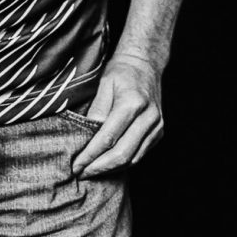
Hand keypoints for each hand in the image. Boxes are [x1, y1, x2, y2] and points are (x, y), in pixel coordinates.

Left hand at [71, 52, 163, 177]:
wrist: (146, 63)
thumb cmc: (122, 71)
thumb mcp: (104, 84)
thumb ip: (97, 110)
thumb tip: (86, 136)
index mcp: (132, 103)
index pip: (108, 138)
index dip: (91, 154)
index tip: (77, 164)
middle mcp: (148, 118)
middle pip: (122, 154)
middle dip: (100, 167)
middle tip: (82, 173)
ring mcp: (157, 127)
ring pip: (133, 158)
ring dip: (111, 168)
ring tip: (92, 172)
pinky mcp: (159, 133)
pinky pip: (140, 154)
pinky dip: (123, 162)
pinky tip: (108, 163)